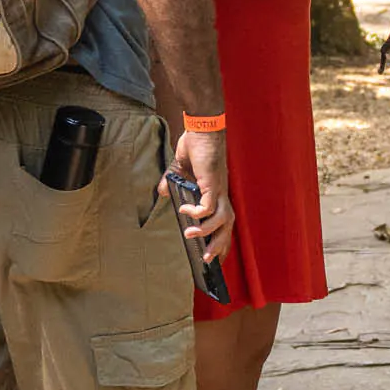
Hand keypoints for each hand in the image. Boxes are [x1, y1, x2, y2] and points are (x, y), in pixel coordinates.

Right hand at [162, 128, 234, 263]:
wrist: (202, 129)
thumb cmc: (195, 147)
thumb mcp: (180, 170)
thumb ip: (172, 183)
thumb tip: (162, 194)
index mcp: (216, 195)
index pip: (223, 223)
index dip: (221, 241)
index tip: (215, 260)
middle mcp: (220, 195)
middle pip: (227, 226)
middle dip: (219, 245)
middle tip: (208, 261)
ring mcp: (218, 189)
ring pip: (221, 219)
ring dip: (206, 232)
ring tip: (189, 235)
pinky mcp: (212, 183)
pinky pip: (209, 206)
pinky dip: (198, 212)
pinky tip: (184, 211)